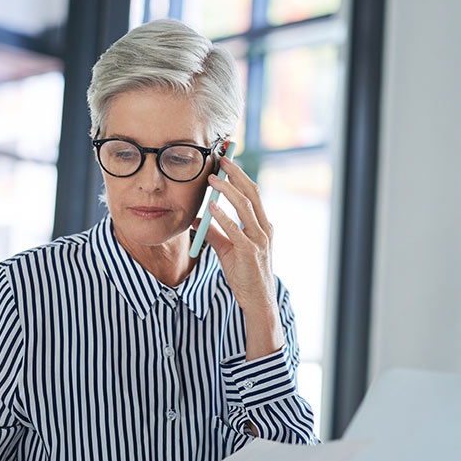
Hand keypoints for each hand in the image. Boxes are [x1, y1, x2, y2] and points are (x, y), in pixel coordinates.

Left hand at [194, 156, 276, 315]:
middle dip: (236, 174)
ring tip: (212, 179)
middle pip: (252, 194)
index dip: (240, 176)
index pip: (252, 194)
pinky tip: (210, 208)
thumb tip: (196, 220)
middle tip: (221, 160)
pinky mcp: (250, 253)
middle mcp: (264, 229)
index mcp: (262, 225)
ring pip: (245, 207)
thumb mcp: (227, 249)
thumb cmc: (244, 274)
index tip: (226, 162)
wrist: (257, 300)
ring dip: (228, 190)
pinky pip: (235, 230)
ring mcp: (259, 240)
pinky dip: (223, 217)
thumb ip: (214, 232)